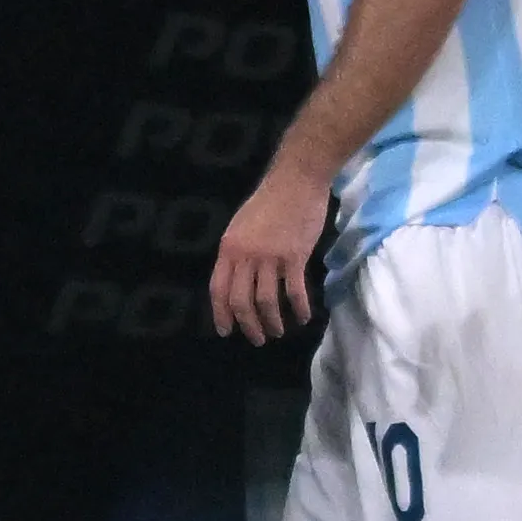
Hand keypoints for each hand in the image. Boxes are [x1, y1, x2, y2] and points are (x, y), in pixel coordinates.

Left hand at [212, 163, 329, 343]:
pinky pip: (294, 291)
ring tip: (278, 332)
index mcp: (228, 248)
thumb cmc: (269, 201)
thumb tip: (235, 280)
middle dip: (248, 326)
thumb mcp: (241, 225)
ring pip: (266, 301)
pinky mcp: (294, 256)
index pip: (219, 289)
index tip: (226, 331)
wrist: (296, 181)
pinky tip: (303, 317)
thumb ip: (237, 252)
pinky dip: (299, 308)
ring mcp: (270, 257)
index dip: (221, 314)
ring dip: (272, 322)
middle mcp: (246, 255)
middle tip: (257, 339)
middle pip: (241, 301)